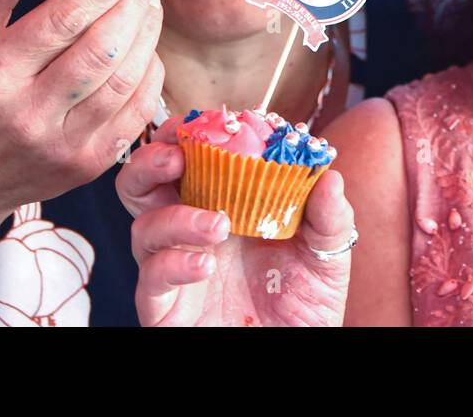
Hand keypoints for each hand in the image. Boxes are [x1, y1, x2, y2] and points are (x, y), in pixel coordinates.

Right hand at [0, 0, 163, 218]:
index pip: (64, 20)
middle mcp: (29, 114)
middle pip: (102, 49)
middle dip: (132, 3)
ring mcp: (63, 146)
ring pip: (126, 80)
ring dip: (147, 33)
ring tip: (147, 4)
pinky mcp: (89, 166)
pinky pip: (137, 112)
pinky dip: (149, 72)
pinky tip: (145, 47)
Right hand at [118, 118, 354, 326]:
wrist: (297, 353)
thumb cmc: (305, 303)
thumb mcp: (328, 253)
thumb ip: (330, 215)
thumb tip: (328, 174)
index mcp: (223, 204)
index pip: (191, 159)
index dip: (186, 135)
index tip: (201, 120)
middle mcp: (191, 231)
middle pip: (144, 184)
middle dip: (150, 160)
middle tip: (175, 155)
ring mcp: (175, 268)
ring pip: (143, 227)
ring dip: (175, 217)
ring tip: (219, 224)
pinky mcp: (165, 308)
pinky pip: (151, 279)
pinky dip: (174, 265)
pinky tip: (205, 264)